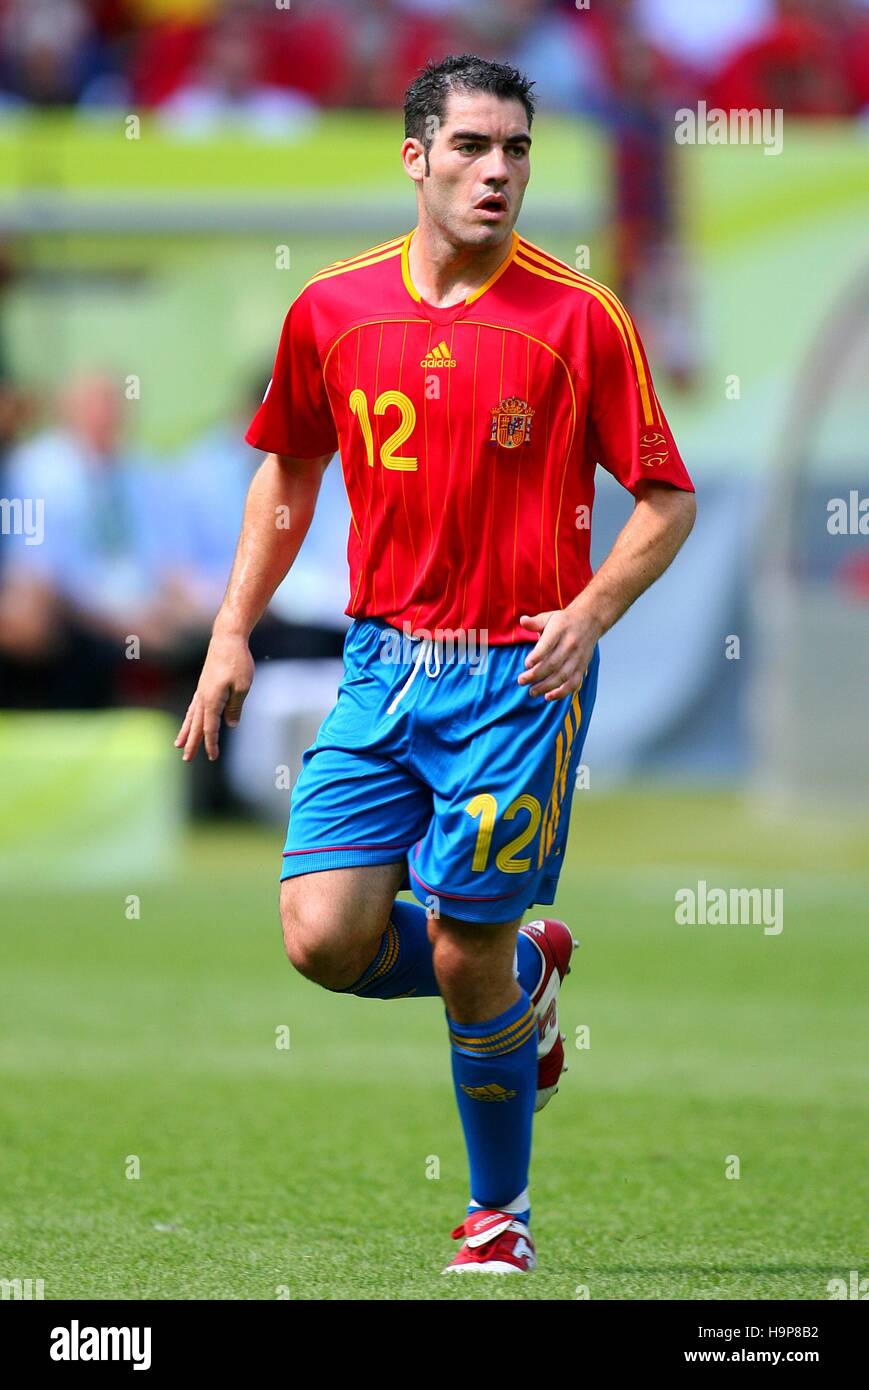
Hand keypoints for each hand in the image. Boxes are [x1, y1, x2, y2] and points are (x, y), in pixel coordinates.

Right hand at [174, 628, 253, 761]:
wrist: (227, 639)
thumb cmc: (237, 661)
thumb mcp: (242, 686)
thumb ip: (235, 707)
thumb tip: (230, 724)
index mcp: (212, 700)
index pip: (210, 728)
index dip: (211, 744)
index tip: (212, 757)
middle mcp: (203, 697)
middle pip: (196, 725)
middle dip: (191, 743)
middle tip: (186, 759)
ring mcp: (201, 691)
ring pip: (191, 716)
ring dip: (186, 731)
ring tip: (178, 744)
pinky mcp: (204, 685)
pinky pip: (194, 706)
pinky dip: (190, 717)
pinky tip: (189, 720)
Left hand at [517, 605, 600, 699]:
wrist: (590, 620)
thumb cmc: (565, 621)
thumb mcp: (549, 617)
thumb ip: (535, 622)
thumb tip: (522, 621)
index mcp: (560, 630)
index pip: (548, 645)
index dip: (537, 656)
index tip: (526, 664)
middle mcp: (570, 644)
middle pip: (553, 664)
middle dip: (536, 675)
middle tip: (522, 681)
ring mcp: (577, 657)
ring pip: (562, 676)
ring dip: (546, 686)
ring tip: (532, 692)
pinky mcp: (582, 667)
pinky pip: (573, 683)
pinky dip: (562, 692)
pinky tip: (548, 697)